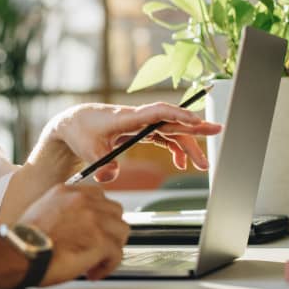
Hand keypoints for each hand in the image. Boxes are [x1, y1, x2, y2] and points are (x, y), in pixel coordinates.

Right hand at [20, 183, 128, 282]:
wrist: (22, 253)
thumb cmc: (26, 240)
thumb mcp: (42, 209)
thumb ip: (63, 209)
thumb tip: (76, 223)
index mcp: (67, 191)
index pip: (98, 196)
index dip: (100, 215)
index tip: (96, 227)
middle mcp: (83, 201)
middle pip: (115, 211)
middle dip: (109, 230)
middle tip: (98, 245)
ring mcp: (94, 219)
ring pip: (121, 231)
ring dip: (111, 248)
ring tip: (96, 260)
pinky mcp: (101, 241)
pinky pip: (118, 254)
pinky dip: (108, 266)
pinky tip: (93, 272)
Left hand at [33, 102, 221, 182]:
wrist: (71, 124)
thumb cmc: (80, 132)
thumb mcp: (88, 151)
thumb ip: (103, 165)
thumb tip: (112, 176)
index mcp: (126, 118)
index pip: (156, 112)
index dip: (176, 114)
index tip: (194, 120)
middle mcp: (137, 119)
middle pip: (170, 122)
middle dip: (194, 128)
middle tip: (217, 131)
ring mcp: (139, 125)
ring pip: (170, 132)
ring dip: (187, 146)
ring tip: (202, 164)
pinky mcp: (138, 132)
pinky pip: (162, 138)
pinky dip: (174, 150)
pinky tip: (180, 163)